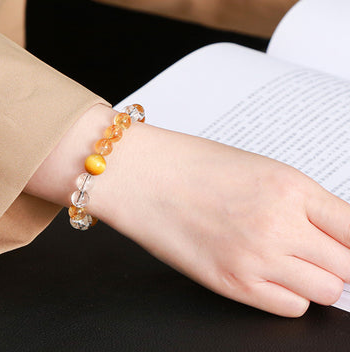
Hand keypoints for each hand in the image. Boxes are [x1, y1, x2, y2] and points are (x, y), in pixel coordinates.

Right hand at [26, 104, 349, 316]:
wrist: (143, 176)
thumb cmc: (192, 166)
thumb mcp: (257, 170)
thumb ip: (299, 202)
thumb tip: (330, 231)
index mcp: (290, 186)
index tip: (346, 245)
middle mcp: (279, 224)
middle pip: (347, 266)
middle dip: (336, 261)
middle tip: (314, 252)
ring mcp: (257, 258)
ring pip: (324, 290)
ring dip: (313, 278)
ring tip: (285, 261)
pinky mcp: (233, 284)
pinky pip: (290, 307)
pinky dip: (287, 295)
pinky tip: (265, 274)